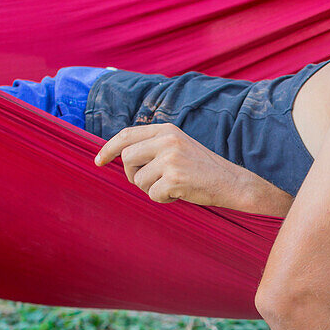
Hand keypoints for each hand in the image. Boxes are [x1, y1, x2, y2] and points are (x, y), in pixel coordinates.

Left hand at [94, 123, 290, 213]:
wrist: (232, 182)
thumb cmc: (203, 169)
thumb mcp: (178, 146)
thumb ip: (153, 146)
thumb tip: (120, 156)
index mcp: (166, 130)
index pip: (126, 135)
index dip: (108, 148)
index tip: (97, 161)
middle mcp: (167, 141)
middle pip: (127, 159)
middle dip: (133, 175)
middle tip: (151, 181)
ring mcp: (171, 159)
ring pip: (138, 180)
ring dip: (151, 189)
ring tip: (172, 186)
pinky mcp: (174, 178)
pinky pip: (152, 194)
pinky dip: (163, 199)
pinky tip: (180, 193)